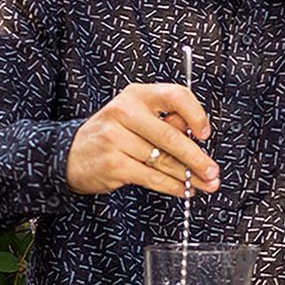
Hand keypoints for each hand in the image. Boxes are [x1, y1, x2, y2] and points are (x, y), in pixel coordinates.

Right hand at [66, 83, 219, 197]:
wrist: (71, 154)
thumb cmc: (112, 135)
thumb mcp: (135, 118)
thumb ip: (165, 122)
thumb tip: (196, 137)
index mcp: (136, 95)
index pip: (175, 95)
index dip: (196, 114)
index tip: (205, 133)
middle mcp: (124, 112)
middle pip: (171, 136)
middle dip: (198, 158)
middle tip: (213, 172)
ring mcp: (116, 139)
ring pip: (164, 161)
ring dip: (189, 177)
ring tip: (205, 185)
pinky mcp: (114, 164)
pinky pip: (152, 177)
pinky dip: (172, 186)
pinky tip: (184, 190)